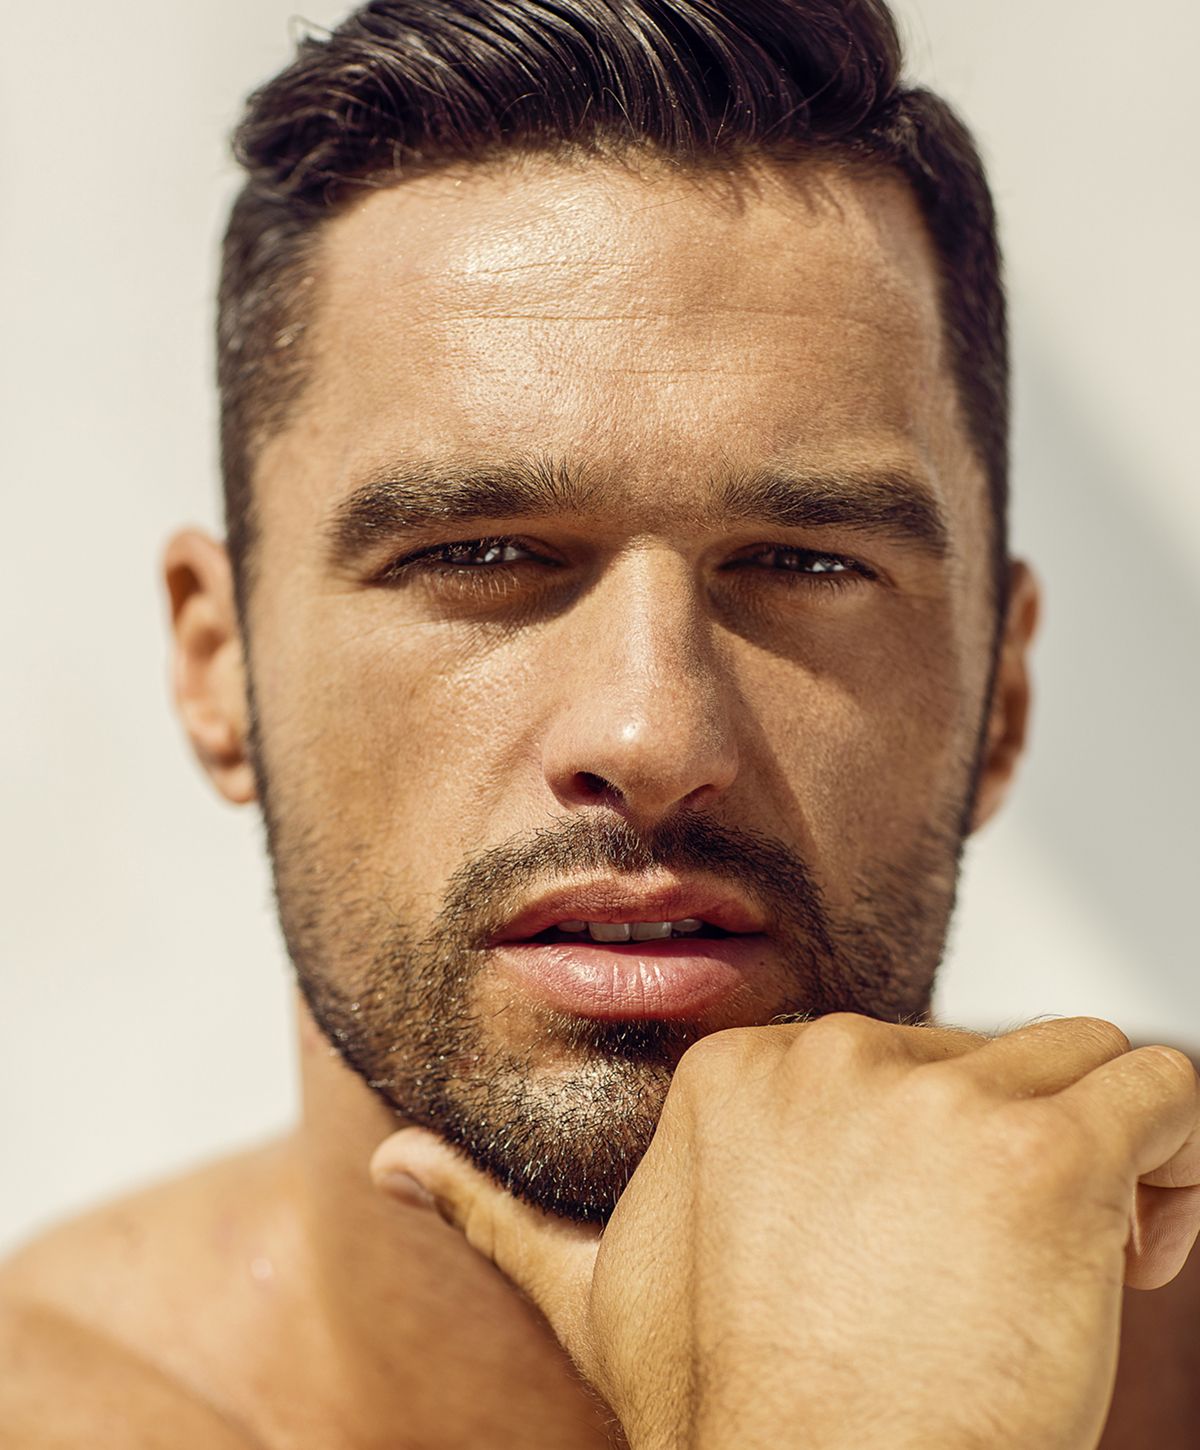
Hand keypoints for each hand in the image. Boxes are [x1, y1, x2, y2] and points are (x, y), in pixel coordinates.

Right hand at [370, 1015, 1199, 1449]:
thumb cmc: (727, 1415)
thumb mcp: (589, 1301)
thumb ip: (489, 1210)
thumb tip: (384, 1158)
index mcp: (741, 1072)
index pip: (893, 1064)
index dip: (925, 1157)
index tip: (922, 1260)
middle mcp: (830, 1054)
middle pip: (988, 1058)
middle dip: (1014, 1162)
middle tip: (996, 1287)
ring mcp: (933, 1094)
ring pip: (1080, 1061)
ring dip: (1100, 1161)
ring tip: (1070, 1274)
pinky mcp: (1040, 1147)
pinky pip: (1161, 1084)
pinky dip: (1175, 1160)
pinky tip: (1135, 1251)